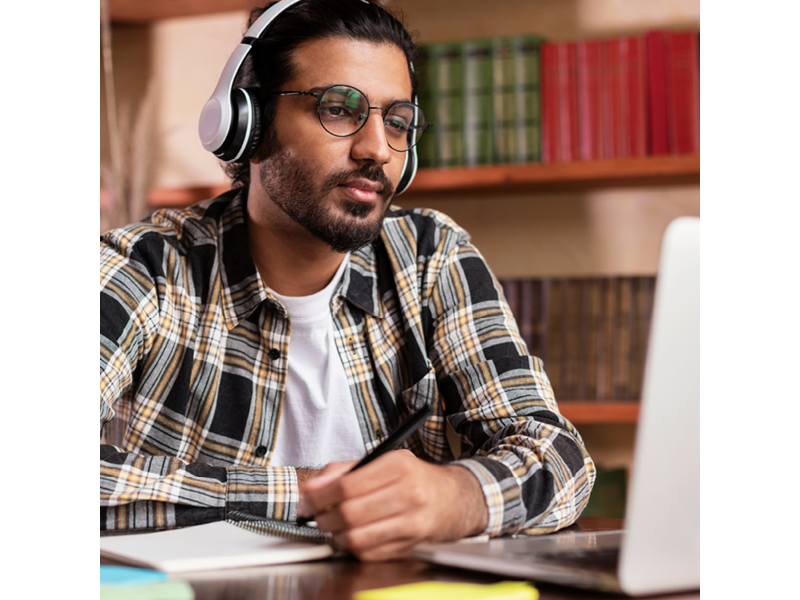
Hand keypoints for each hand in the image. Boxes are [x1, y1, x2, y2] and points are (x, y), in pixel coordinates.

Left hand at [298, 450, 487, 560]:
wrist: (455, 499)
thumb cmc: (416, 478)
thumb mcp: (385, 460)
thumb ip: (345, 469)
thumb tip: (313, 488)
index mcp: (399, 466)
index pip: (348, 485)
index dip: (320, 495)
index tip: (308, 499)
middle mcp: (409, 494)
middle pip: (350, 512)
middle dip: (324, 516)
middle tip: (317, 514)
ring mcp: (412, 523)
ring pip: (357, 537)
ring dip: (336, 534)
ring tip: (333, 525)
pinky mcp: (412, 546)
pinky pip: (370, 553)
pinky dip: (353, 546)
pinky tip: (353, 535)